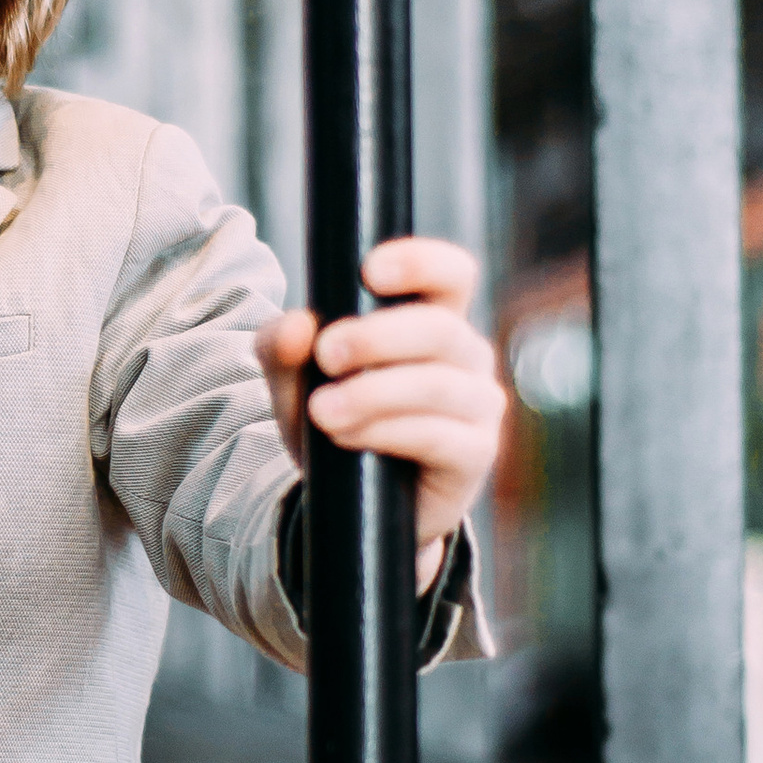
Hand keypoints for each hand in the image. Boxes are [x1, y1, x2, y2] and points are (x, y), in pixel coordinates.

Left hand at [262, 235, 504, 588]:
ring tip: (322, 410)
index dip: (421, 262)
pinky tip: (347, 438)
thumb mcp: (295, 380)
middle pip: (440, 328)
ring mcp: (478, 405)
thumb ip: (283, 347)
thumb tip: (296, 327)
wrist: (353, 499)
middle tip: (325, 354)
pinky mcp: (475, 454)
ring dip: (373, 393)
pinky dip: (386, 432)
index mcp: (434, 317)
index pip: (451, 273)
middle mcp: (466, 355)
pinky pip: (438, 435)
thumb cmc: (335, 417)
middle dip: (377, 337)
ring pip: (437, 384)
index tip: (370, 272)